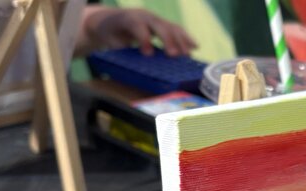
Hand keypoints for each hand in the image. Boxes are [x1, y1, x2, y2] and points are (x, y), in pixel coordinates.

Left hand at [77, 6, 196, 56]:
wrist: (110, 20)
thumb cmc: (110, 34)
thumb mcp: (110, 41)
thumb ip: (122, 49)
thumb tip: (137, 60)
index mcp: (128, 19)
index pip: (138, 26)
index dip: (144, 39)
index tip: (149, 54)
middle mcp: (144, 16)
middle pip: (159, 25)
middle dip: (168, 39)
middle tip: (174, 55)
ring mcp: (155, 19)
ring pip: (171, 26)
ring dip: (181, 40)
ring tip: (189, 54)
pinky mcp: (163, 24)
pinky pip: (176, 29)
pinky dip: (186, 38)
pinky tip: (195, 46)